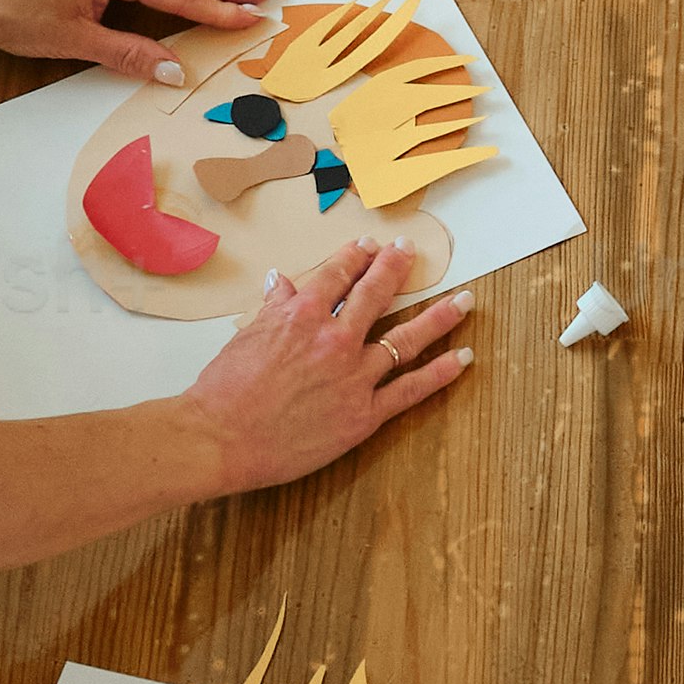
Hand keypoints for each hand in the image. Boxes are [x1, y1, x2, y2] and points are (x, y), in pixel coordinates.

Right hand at [175, 225, 475, 501]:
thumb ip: (273, 307)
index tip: (370, 246)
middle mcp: (336, 339)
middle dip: (397, 268)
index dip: (357, 256)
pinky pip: (411, 389)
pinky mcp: (364, 414)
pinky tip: (463, 358)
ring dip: (440, 316)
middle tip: (412, 251)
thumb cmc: (225, 389)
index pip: (339, 274)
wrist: (220, 438)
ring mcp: (354, 376)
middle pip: (377, 294)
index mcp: (303, 315)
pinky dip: (441, 373)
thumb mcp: (247, 336)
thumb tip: (281, 280)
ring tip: (464, 300)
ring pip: (407, 338)